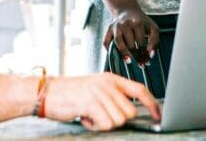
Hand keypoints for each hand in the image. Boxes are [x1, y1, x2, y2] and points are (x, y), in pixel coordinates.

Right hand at [42, 73, 159, 130]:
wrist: (47, 92)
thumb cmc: (70, 93)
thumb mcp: (95, 88)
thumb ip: (112, 96)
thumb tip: (128, 113)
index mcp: (111, 79)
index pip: (139, 89)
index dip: (152, 104)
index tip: (158, 115)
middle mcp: (107, 84)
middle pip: (130, 111)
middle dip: (118, 120)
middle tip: (101, 116)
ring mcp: (99, 92)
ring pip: (118, 120)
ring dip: (104, 124)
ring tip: (91, 116)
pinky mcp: (90, 103)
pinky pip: (105, 124)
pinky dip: (95, 126)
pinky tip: (85, 118)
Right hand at [103, 8, 159, 65]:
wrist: (128, 10)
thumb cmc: (142, 22)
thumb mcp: (152, 28)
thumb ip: (155, 41)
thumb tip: (151, 55)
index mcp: (137, 22)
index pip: (141, 43)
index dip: (145, 54)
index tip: (147, 62)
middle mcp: (125, 23)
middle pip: (130, 44)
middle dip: (136, 56)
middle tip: (141, 64)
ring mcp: (115, 26)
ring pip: (119, 43)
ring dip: (124, 54)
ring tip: (129, 61)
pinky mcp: (109, 29)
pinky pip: (106, 42)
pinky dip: (109, 50)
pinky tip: (116, 56)